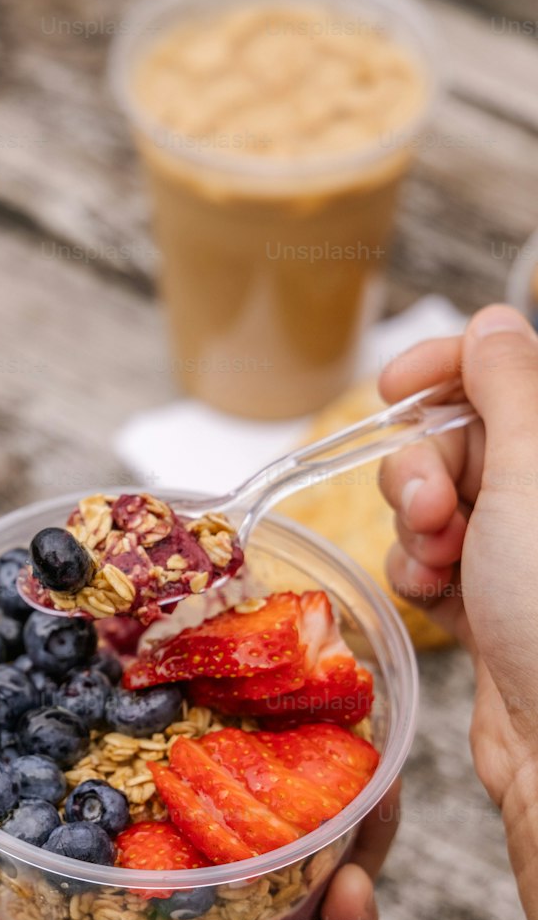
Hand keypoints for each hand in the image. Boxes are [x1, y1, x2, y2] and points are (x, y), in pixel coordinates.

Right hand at [378, 303, 537, 919]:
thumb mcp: (533, 472)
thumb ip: (509, 384)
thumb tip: (495, 319)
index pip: (508, 371)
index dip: (449, 368)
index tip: (394, 384)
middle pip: (459, 434)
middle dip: (424, 465)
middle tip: (432, 508)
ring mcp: (523, 550)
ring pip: (434, 498)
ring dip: (415, 525)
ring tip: (437, 563)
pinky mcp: (492, 600)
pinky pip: (426, 556)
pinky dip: (416, 571)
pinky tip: (435, 598)